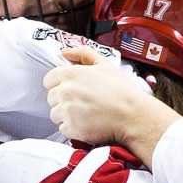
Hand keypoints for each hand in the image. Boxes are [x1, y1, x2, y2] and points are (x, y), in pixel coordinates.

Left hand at [44, 47, 177, 162]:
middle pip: (51, 98)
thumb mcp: (105, 65)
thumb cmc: (122, 91)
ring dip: (67, 116)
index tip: (74, 90)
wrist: (134, 115)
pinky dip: (73, 129)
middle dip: (64, 101)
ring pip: (55, 114)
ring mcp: (66, 110)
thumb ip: (83, 54)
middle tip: (84, 103)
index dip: (61, 85)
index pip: (49, 80)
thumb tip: (64, 53)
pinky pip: (63, 129)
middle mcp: (65, 91)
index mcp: (70, 74)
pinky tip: (88, 124)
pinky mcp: (71, 128)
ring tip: (87, 114)